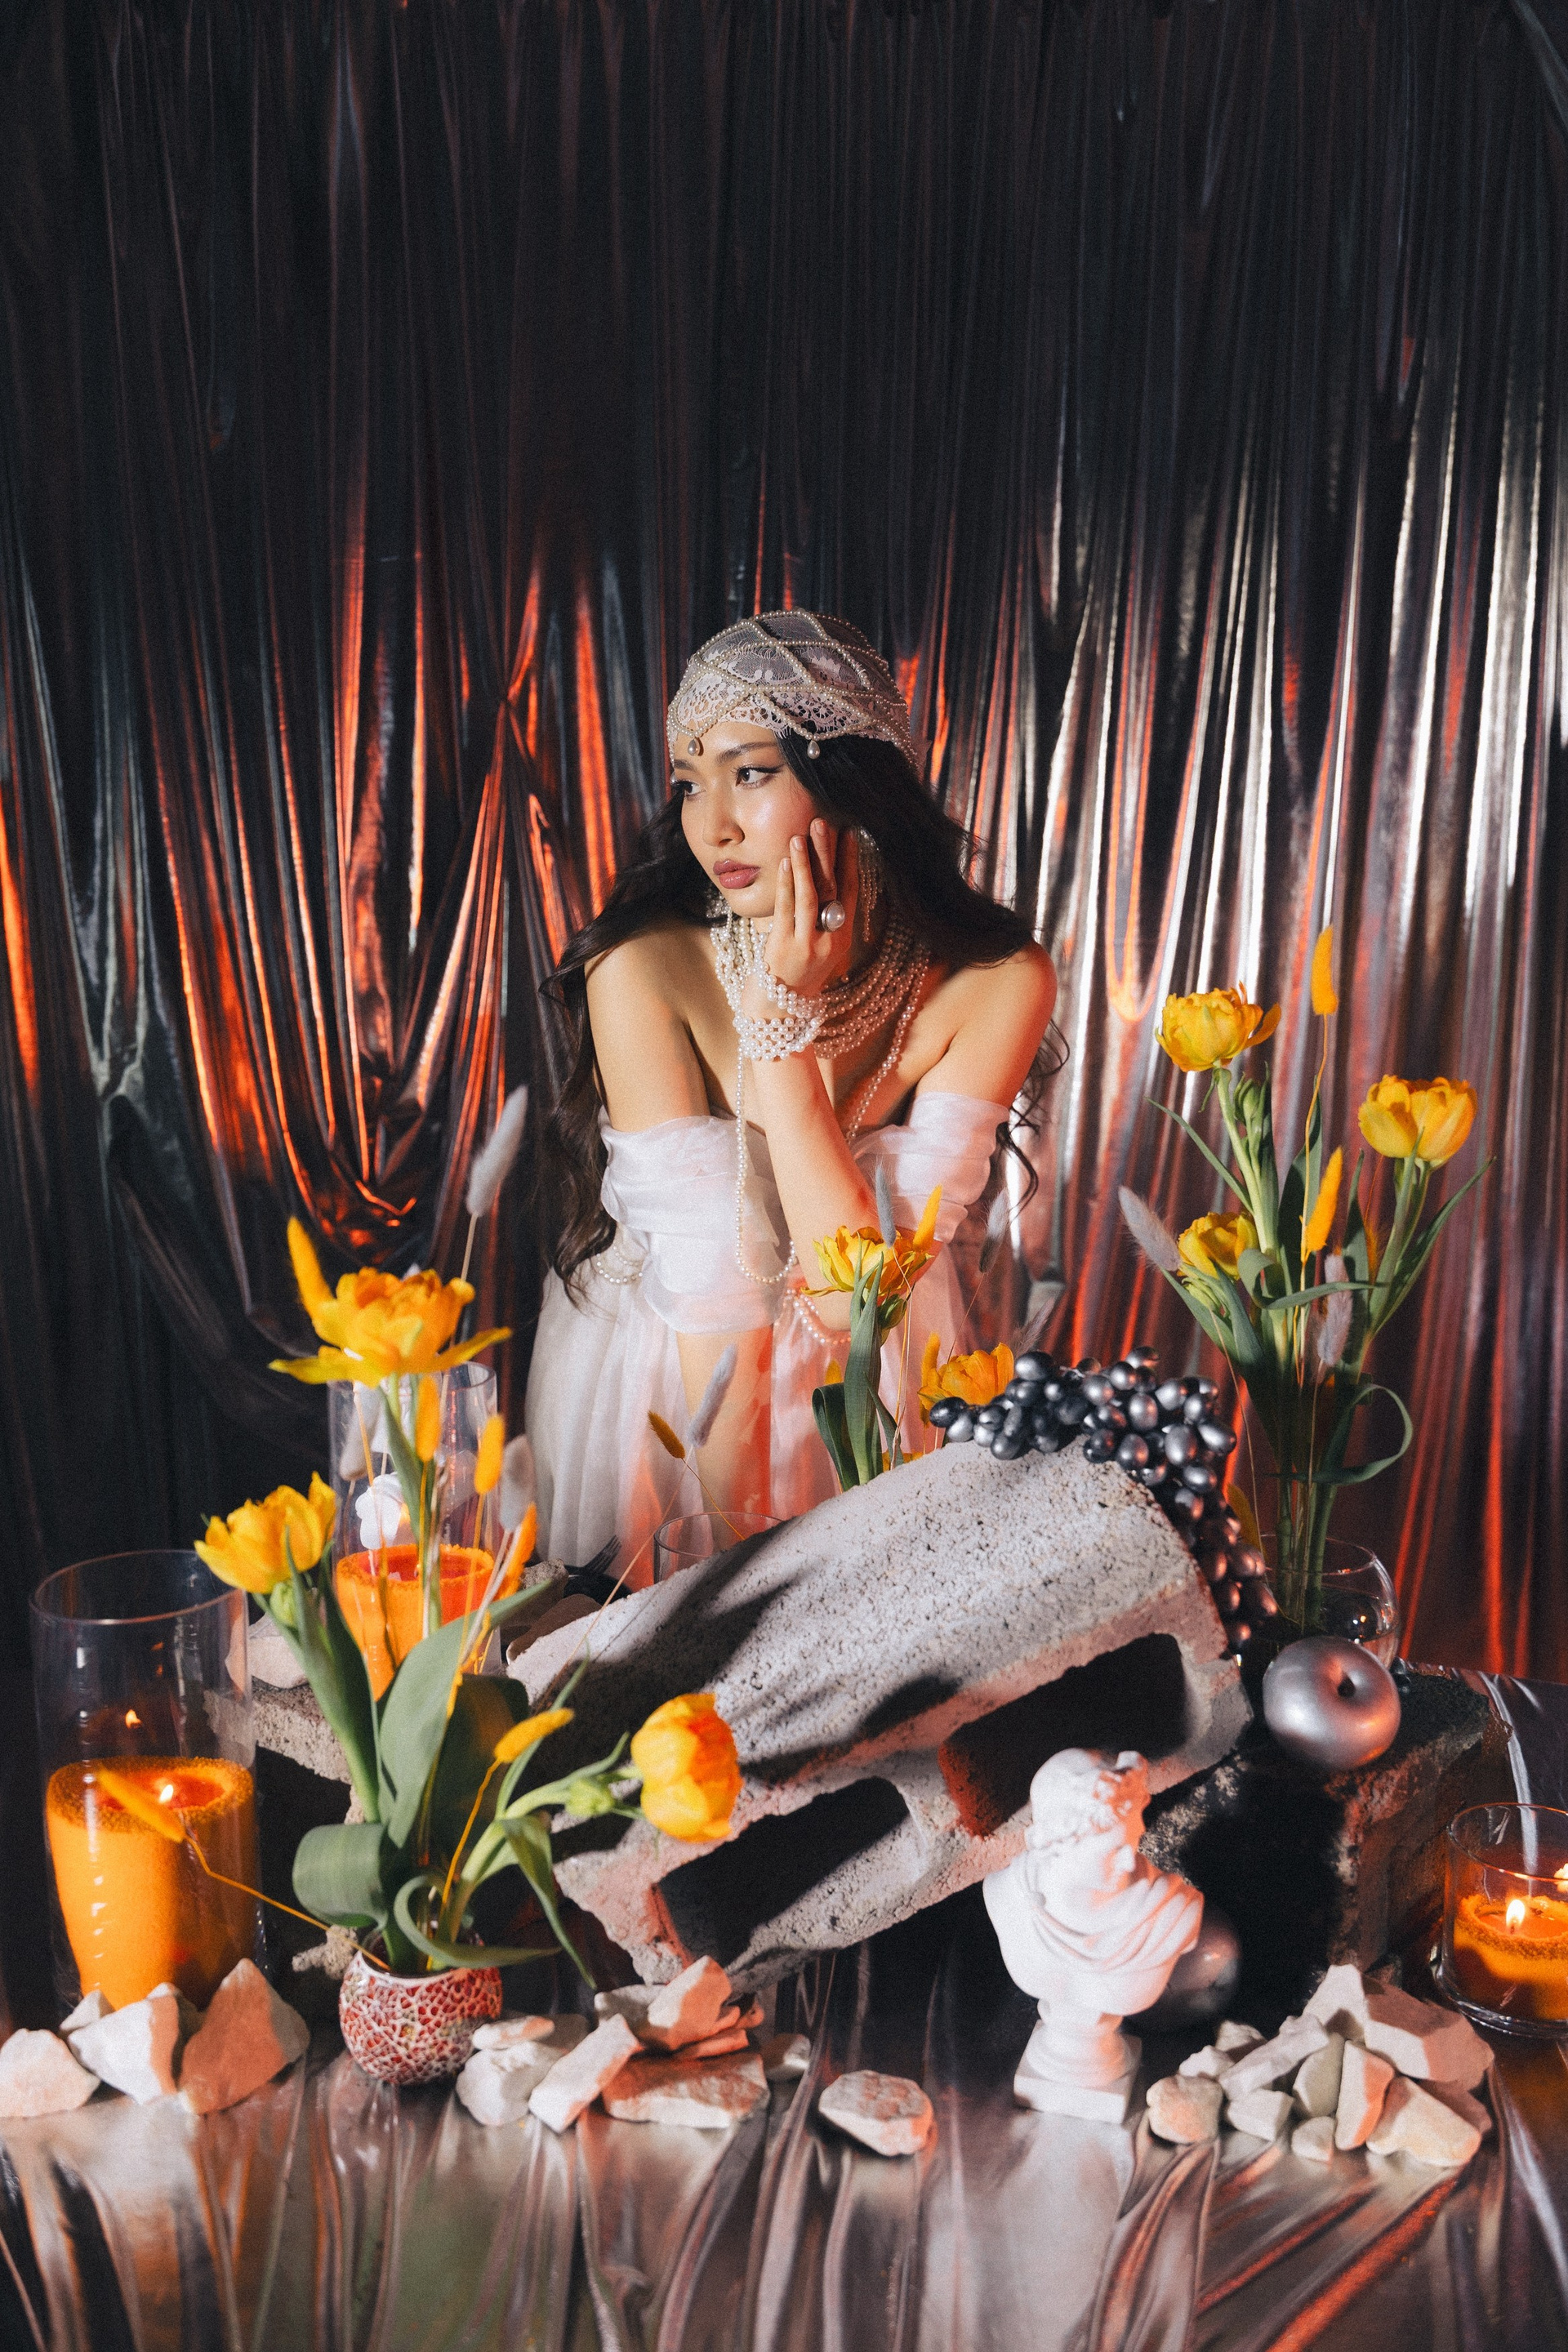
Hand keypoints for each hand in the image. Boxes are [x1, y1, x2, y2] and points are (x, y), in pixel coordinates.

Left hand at [759, 821, 860, 1000]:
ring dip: (806, 864)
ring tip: (801, 835)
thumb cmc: (797, 972)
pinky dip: (788, 884)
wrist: (779, 1009)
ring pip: (810, 896)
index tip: (850, 833)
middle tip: (824, 823)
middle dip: (828, 854)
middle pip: (832, 889)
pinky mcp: (785, 946)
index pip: (850, 891)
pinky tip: (787, 863)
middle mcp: (830, 939)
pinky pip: (787, 909)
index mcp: (842, 937)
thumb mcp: (819, 946)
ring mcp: (808, 943)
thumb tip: (824, 878)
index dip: (850, 862)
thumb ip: (824, 918)